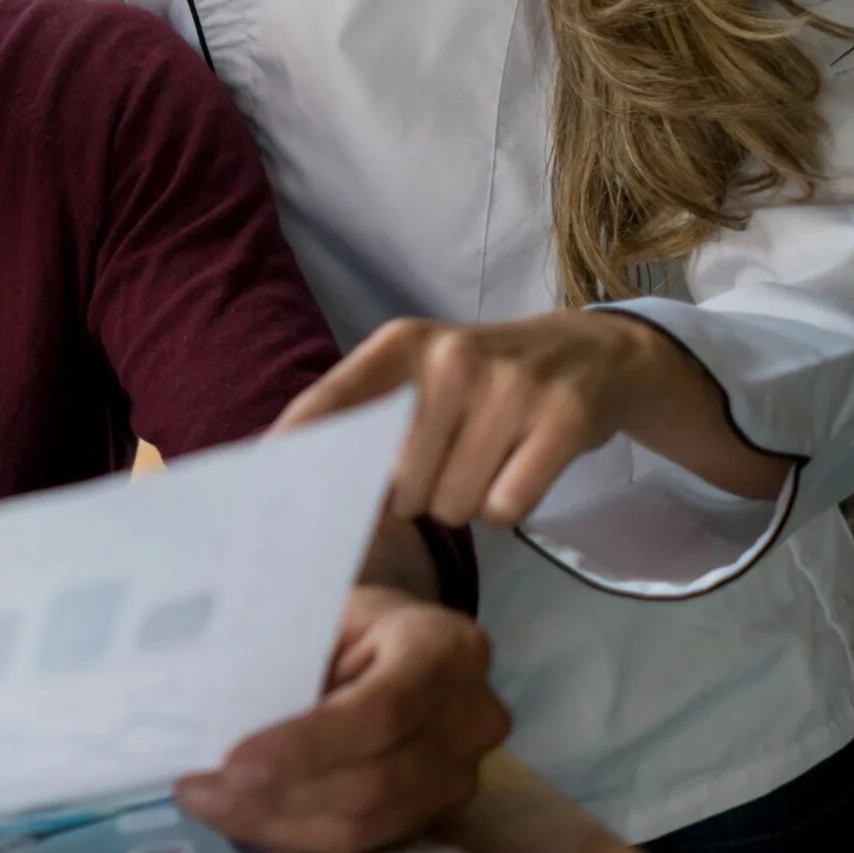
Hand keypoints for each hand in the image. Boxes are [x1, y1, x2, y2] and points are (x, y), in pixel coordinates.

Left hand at [174, 585, 505, 852]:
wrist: (401, 637)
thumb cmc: (350, 617)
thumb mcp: (323, 612)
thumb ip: (285, 658)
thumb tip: (209, 714)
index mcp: (446, 648)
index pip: (379, 711)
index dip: (306, 746)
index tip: (233, 766)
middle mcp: (472, 716)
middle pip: (372, 779)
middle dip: (277, 795)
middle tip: (199, 793)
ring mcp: (463, 772)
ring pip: (365, 822)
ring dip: (277, 823)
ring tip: (210, 806)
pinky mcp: (438, 811)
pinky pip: (364, 840)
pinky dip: (297, 833)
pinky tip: (247, 818)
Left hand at [275, 311, 764, 527]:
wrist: (595, 353)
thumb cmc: (486, 381)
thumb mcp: (421, 375)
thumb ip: (362, 417)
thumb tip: (282, 471)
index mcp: (400, 345)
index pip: (328, 406)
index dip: (294, 454)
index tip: (258, 492)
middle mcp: (450, 357)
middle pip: (399, 484)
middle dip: (418, 494)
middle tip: (449, 462)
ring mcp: (510, 385)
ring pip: (452, 502)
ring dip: (466, 502)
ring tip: (488, 459)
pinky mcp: (563, 419)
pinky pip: (507, 507)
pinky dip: (510, 505)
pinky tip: (522, 467)